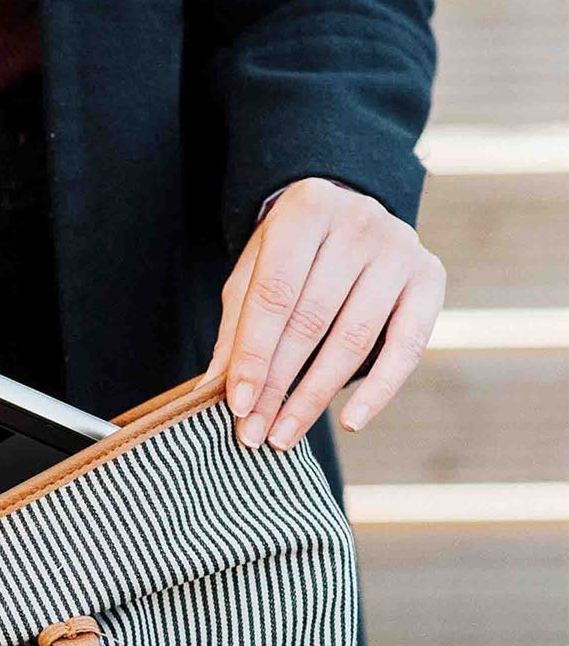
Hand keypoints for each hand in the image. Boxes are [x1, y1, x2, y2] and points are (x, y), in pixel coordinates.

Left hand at [205, 178, 445, 448]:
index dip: (253, 355)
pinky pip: (407, 346)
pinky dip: (380, 390)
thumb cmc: (290, 254)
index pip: (274, 296)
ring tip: (283, 436)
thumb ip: (237, 326)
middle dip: (277, 385)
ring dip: (315, 397)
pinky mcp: (430, 278)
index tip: (236, 405)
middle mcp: (360, 222)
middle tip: (252, 433)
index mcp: (306, 209)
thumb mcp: (253, 274)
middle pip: (311, 321)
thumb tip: (214, 388)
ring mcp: (401, 249)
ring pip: (353, 339)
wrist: (348, 212)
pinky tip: (351, 422)